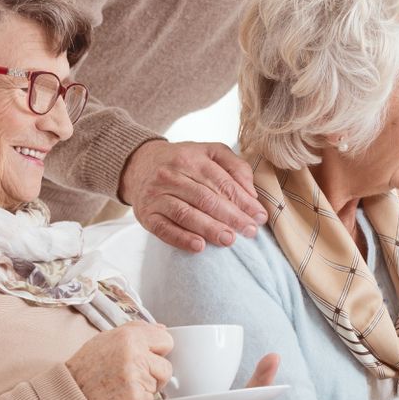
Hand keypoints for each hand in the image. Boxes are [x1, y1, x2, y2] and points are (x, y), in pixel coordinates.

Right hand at [66, 323, 173, 399]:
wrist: (71, 394)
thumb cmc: (88, 366)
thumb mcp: (107, 338)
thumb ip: (137, 330)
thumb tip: (163, 329)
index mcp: (130, 337)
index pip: (166, 340)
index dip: (157, 350)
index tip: (148, 355)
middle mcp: (135, 357)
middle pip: (166, 367)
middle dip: (154, 372)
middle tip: (134, 373)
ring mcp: (137, 380)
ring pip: (158, 384)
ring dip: (146, 387)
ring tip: (124, 384)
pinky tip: (122, 395)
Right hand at [120, 139, 266, 252]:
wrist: (139, 165)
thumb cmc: (183, 161)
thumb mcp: (209, 152)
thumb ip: (234, 165)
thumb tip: (251, 192)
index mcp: (192, 158)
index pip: (222, 182)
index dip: (243, 200)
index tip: (259, 216)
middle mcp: (172, 175)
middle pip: (206, 198)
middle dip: (231, 216)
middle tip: (250, 231)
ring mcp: (157, 195)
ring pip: (186, 213)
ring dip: (209, 228)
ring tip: (229, 240)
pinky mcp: (146, 214)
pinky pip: (164, 228)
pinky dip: (181, 238)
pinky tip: (199, 247)